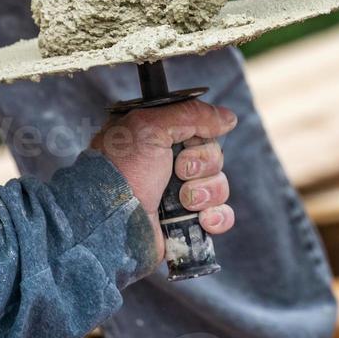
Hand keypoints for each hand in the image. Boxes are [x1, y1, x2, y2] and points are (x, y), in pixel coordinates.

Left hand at [91, 99, 236, 262]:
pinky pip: (220, 216)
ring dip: (206, 193)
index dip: (200, 138)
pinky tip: (203, 219)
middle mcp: (169, 164)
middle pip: (214, 157)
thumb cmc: (123, 170)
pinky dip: (217, 217)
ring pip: (219, 186)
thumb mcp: (151, 126)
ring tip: (184, 201)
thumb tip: (228, 118)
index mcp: (159, 138)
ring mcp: (178, 194)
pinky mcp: (185, 222)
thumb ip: (191, 114)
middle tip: (179, 171)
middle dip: (202, 166)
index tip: (185, 144)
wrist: (110, 220)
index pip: (201, 130)